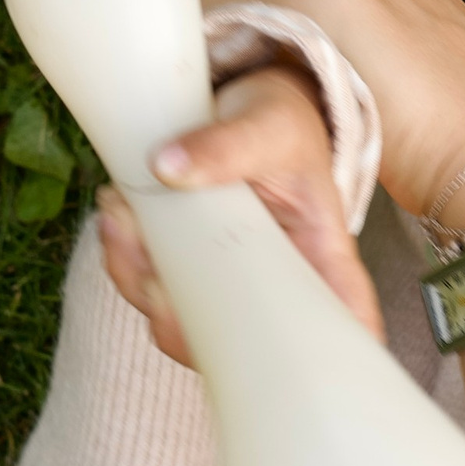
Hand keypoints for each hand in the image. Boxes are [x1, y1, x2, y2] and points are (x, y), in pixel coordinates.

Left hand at [98, 65, 382, 364]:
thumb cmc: (278, 122)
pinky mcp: (184, 270)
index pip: (347, 325)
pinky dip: (123, 256)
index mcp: (321, 259)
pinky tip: (117, 211)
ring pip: (180, 321)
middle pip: (240, 345)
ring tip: (123, 211)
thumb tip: (167, 167)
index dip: (329, 362)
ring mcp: (226, 284)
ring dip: (137, 276)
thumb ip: (227, 146)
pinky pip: (148, 287)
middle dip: (181, 319)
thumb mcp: (268, 124)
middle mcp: (276, 285)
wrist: (244, 103)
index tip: (286, 361)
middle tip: (152, 269)